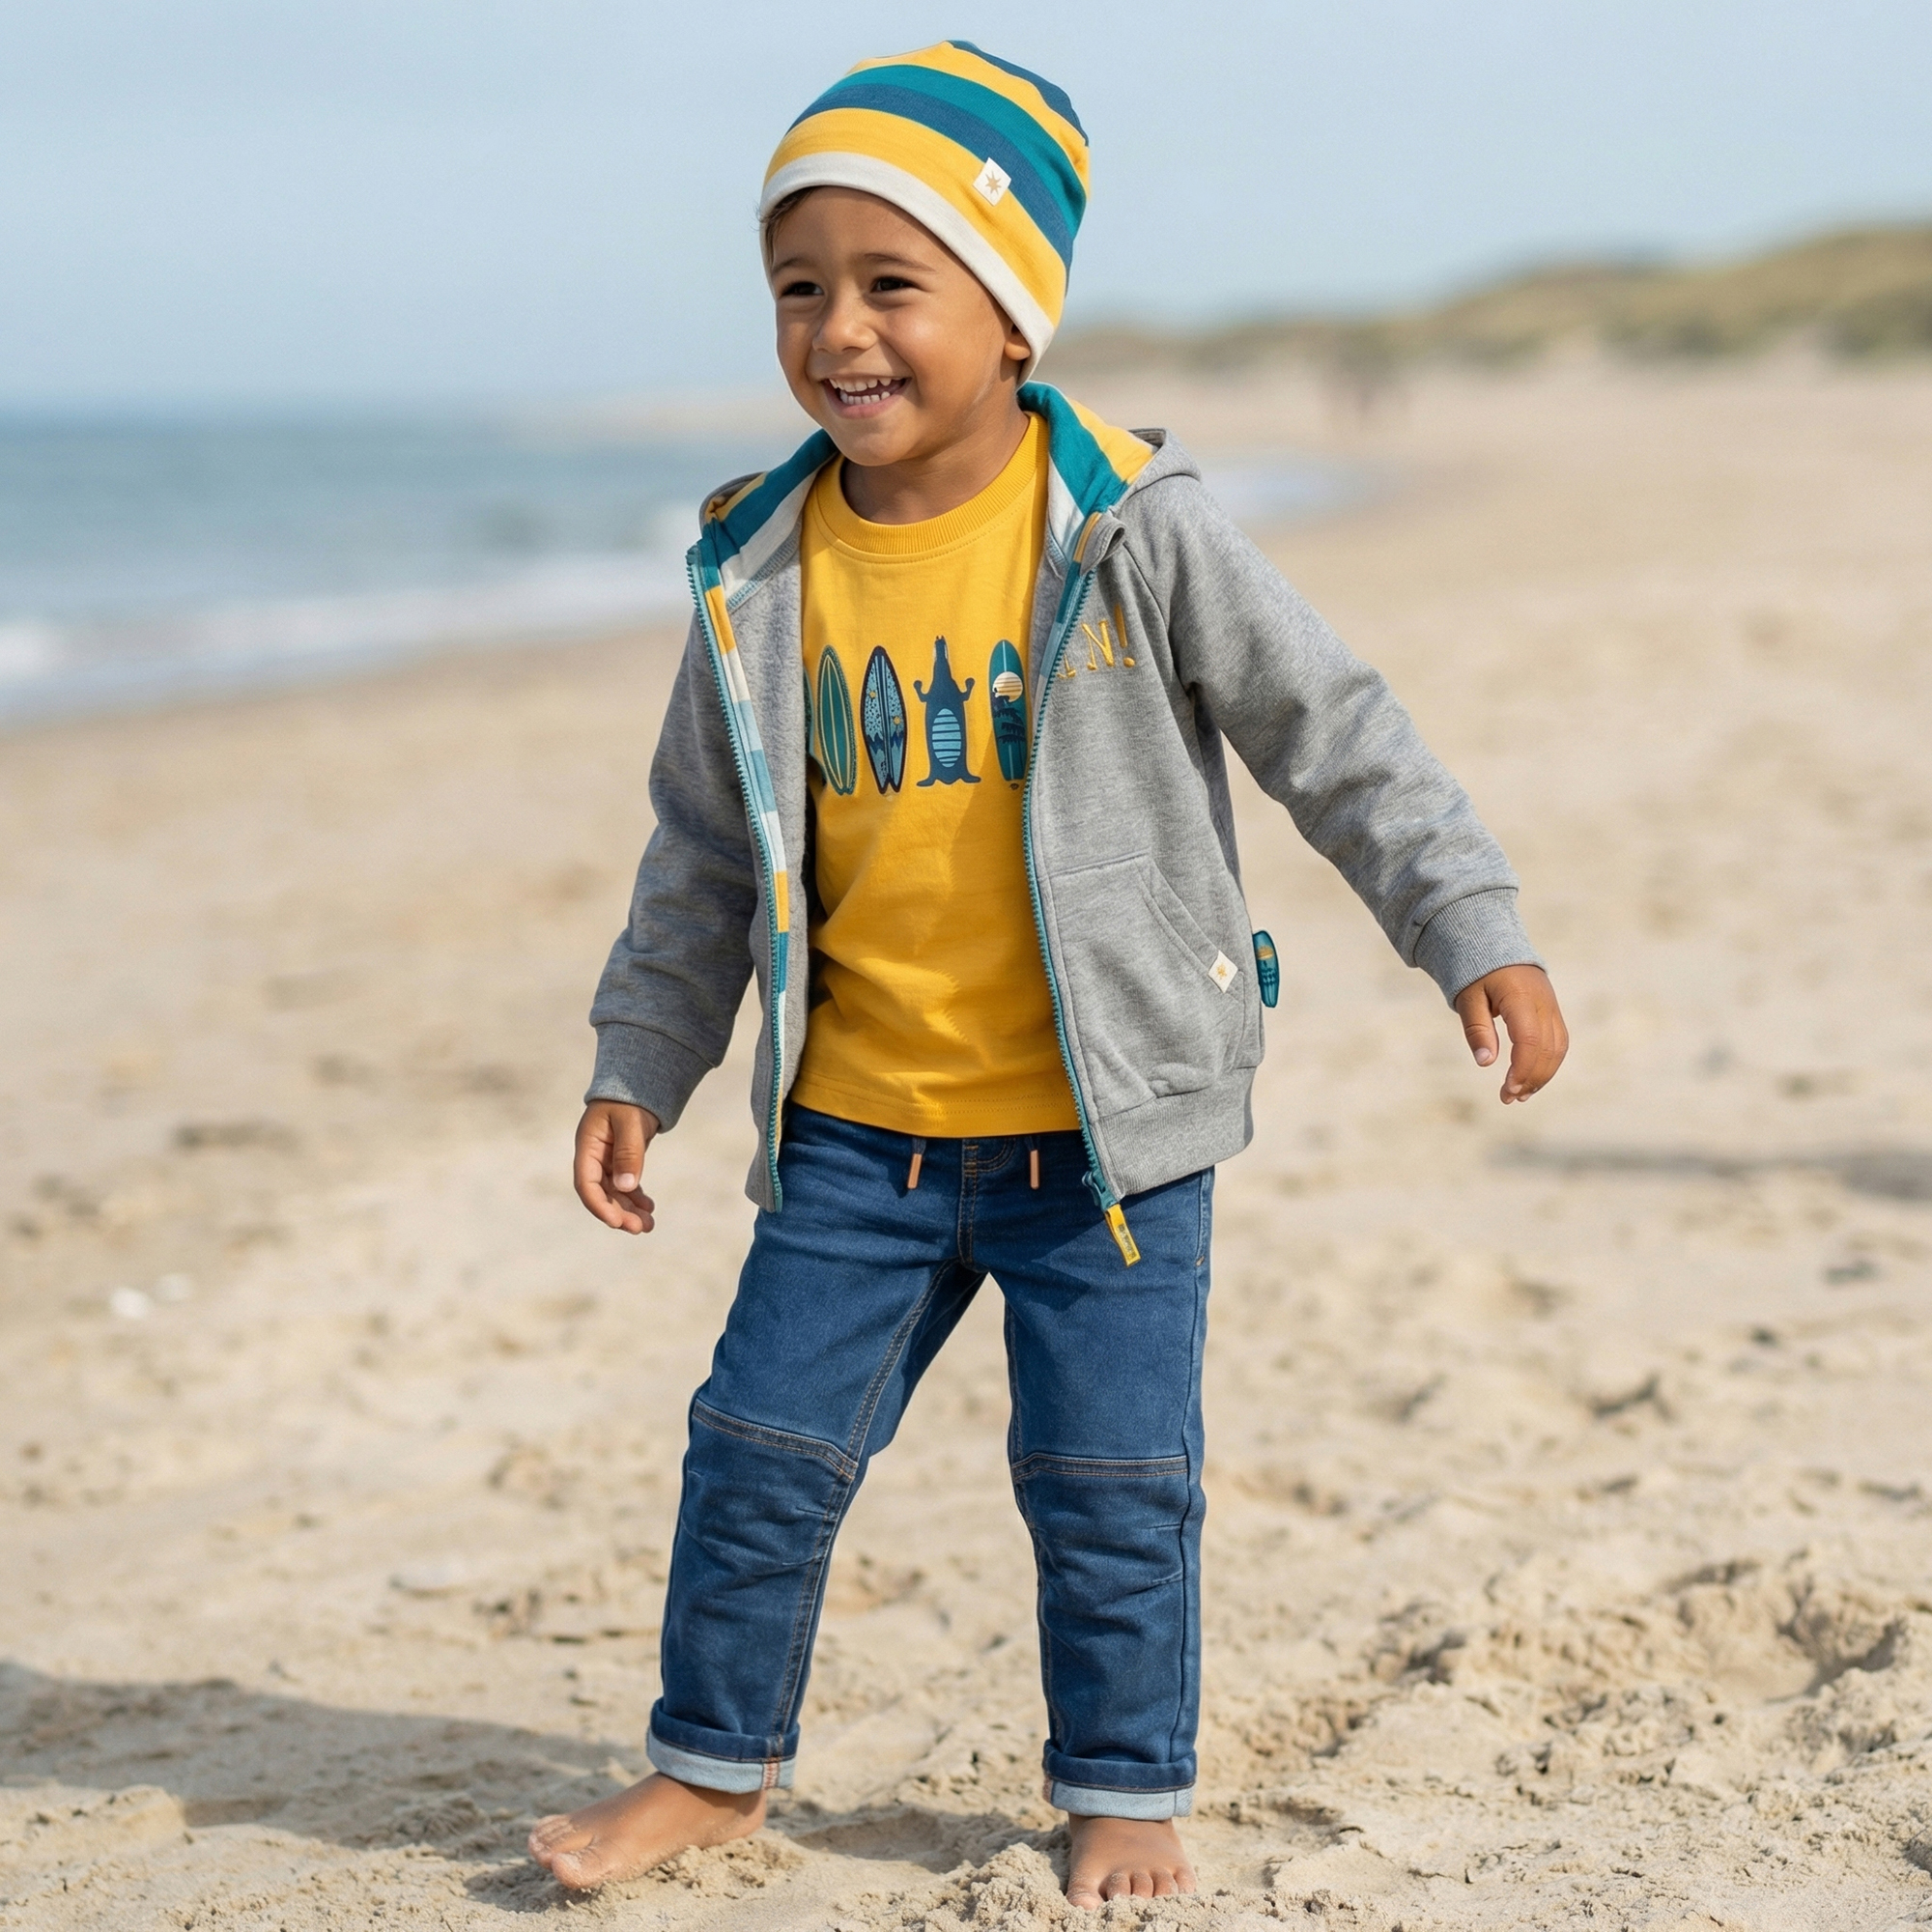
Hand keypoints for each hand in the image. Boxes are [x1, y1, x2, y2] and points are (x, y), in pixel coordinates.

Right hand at [574, 1102, 660, 1232]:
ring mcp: (606, 1161)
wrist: (637, 1084)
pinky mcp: (620, 1162)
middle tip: (640, 1229)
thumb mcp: (630, 1122)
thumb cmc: (629, 1098)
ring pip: (614, 1194)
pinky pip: (625, 1186)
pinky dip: (635, 1199)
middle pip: (601, 1194)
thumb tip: (627, 1187)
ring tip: (649, 1226)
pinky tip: (649, 1209)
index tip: (616, 1222)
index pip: (587, 1184)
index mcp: (587, 1146)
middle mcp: (593, 1157)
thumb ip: (628, 1152)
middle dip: (619, 1214)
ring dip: (628, 1211)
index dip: (599, 1206)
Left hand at [1454, 964, 1567, 1103]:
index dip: (1522, 1069)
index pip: (1530, 1040)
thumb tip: (1485, 1063)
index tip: (1507, 1090)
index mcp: (1521, 997)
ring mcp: (1552, 1006)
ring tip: (1520, 1095)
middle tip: (1509, 1098)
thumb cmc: (1477, 973)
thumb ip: (1477, 1029)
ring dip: (1543, 1074)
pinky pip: (1558, 1041)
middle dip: (1532, 1078)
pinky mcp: (1553, 1011)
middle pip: (1549, 1049)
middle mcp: (1543, 1003)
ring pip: (1558, 1047)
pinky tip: (1531, 1078)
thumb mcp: (1468, 998)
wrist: (1496, 945)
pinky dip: (1548, 1062)